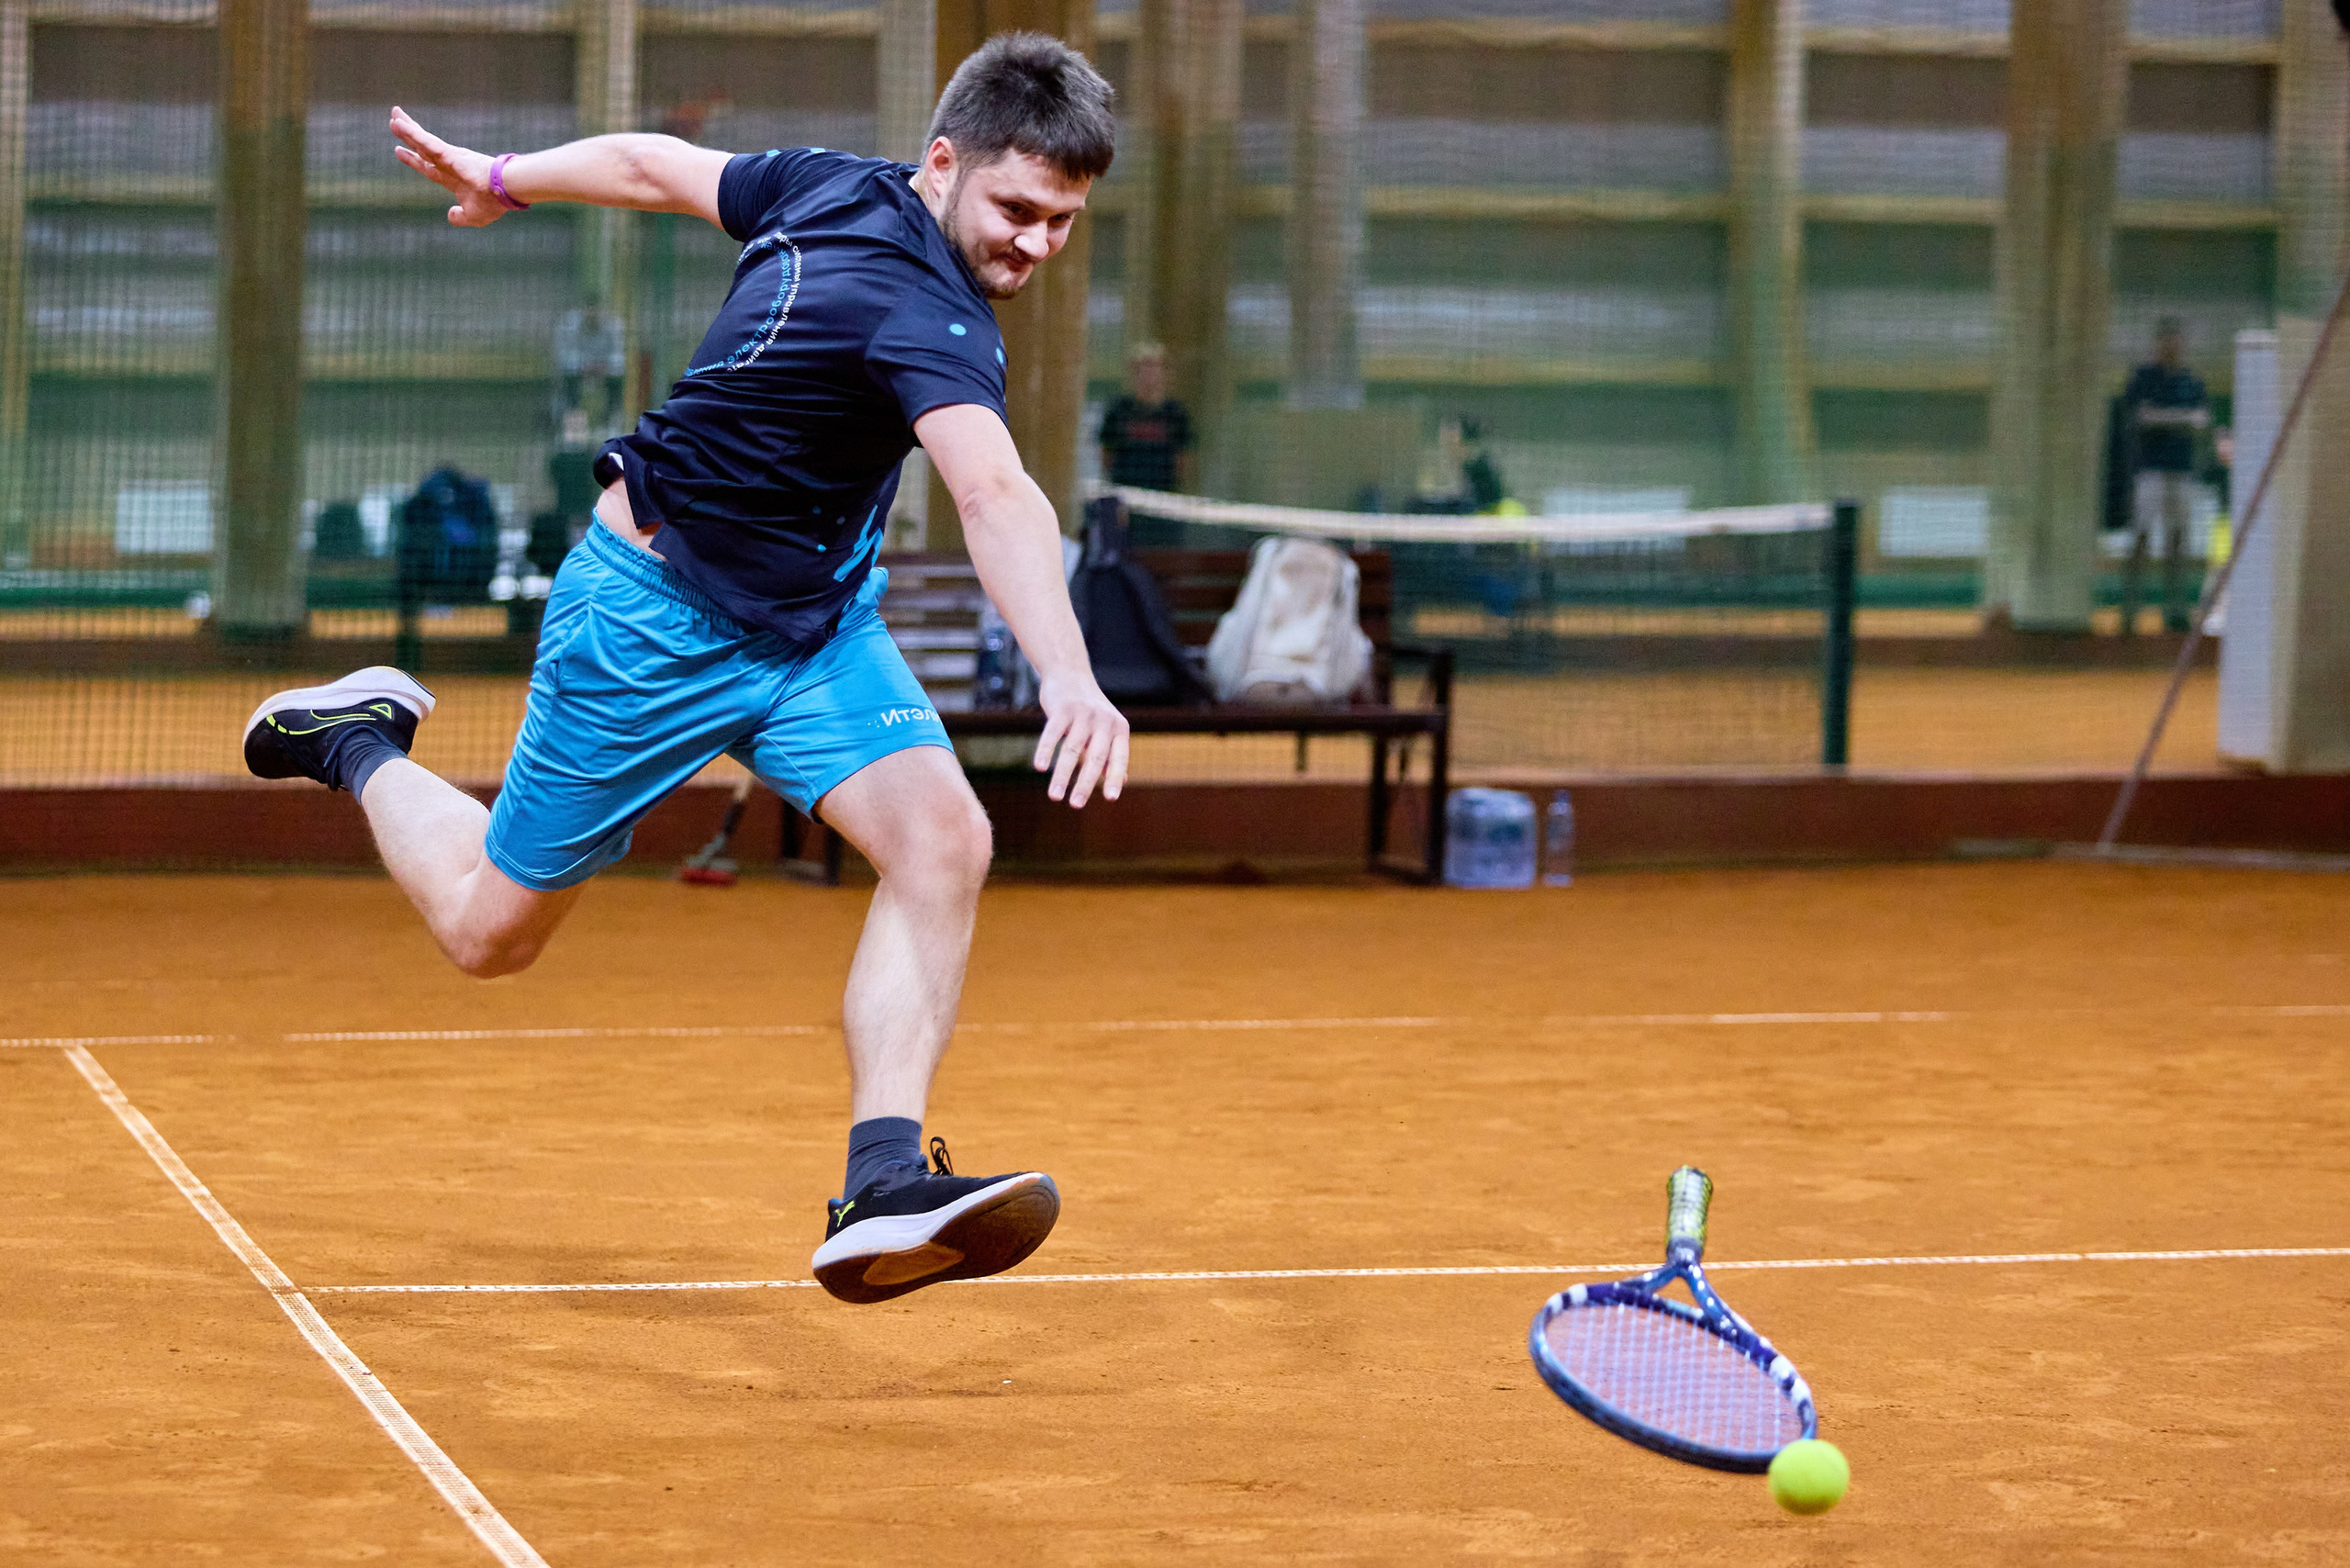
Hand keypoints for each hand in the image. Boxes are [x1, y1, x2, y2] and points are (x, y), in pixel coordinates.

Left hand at [390, 106, 506, 227]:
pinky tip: (400, 124)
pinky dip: (413, 134)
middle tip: (394, 122)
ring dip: (407, 128)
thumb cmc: (493, 203)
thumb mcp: (473, 216)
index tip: (398, 150)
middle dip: (408, 136)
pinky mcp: (449, 152)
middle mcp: (449, 164)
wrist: (504, 192)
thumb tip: (450, 216)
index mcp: (452, 178)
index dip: (412, 159)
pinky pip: (426, 142)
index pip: (427, 166)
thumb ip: (460, 217)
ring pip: (422, 140)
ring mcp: (449, 156)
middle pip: (423, 147)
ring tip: (394, 114)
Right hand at [1032, 670, 1129, 807]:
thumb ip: (1111, 755)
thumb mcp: (1106, 729)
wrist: (1070, 674)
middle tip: (1076, 806)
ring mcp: (1083, 713)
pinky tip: (1039, 768)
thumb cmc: (1089, 710)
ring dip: (1062, 775)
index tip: (1110, 799)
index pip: (1119, 758)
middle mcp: (1104, 721)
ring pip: (1071, 750)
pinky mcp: (1062, 708)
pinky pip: (1052, 733)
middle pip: (1094, 758)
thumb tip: (1121, 782)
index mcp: (1119, 729)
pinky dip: (1045, 751)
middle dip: (1084, 784)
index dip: (1114, 778)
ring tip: (1054, 797)